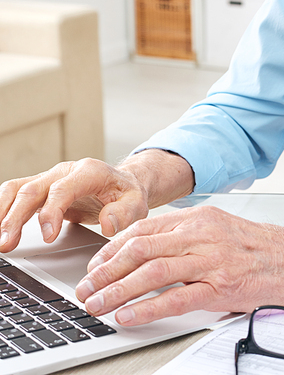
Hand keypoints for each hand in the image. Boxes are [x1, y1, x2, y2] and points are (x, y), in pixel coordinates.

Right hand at [0, 159, 149, 251]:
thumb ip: (125, 213)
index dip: (51, 211)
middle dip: (16, 216)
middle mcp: (65, 171)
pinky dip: (3, 210)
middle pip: (33, 188)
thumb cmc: (127, 194)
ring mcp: (50, 179)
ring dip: (3, 213)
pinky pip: (16, 195)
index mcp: (89, 172)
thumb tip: (108, 225)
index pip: (62, 188)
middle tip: (6, 244)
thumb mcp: (137, 204)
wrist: (123, 183)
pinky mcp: (41, 189)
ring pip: (18, 189)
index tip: (47, 236)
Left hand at [75, 205, 283, 325]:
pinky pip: (177, 298)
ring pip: (152, 272)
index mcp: (200, 218)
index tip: (95, 264)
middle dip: (106, 270)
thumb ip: (189, 235)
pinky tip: (129, 316)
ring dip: (118, 290)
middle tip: (86, 287)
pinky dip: (147, 308)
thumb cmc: (263, 248)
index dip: (113, 248)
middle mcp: (203, 234)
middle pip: (141, 249)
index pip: (144, 228)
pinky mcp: (223, 287)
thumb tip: (150, 248)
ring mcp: (212, 260)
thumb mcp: (222, 228)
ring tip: (98, 305)